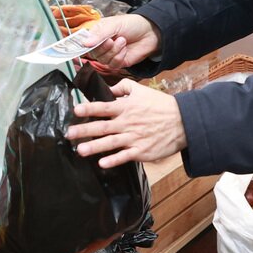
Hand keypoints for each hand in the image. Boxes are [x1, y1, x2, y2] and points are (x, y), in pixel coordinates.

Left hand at [67, 80, 186, 167]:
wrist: (183, 121)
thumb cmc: (161, 105)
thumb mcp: (141, 90)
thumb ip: (122, 88)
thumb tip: (106, 90)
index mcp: (126, 107)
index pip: (104, 107)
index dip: (89, 107)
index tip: (76, 109)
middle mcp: (127, 123)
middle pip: (102, 127)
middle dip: (84, 130)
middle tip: (69, 133)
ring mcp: (134, 138)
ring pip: (110, 143)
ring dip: (94, 147)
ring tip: (80, 150)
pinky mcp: (141, 151)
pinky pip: (124, 156)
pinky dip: (114, 160)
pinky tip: (102, 163)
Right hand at [73, 14, 160, 70]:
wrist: (150, 33)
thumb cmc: (132, 24)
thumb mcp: (114, 24)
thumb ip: (100, 34)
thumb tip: (85, 43)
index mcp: (97, 33)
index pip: (83, 41)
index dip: (81, 45)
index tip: (84, 45)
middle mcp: (101, 45)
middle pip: (92, 53)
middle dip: (102, 47)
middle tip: (111, 39)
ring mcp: (109, 54)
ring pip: (102, 60)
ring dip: (113, 51)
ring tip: (122, 41)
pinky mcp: (118, 62)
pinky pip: (112, 65)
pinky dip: (119, 57)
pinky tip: (125, 49)